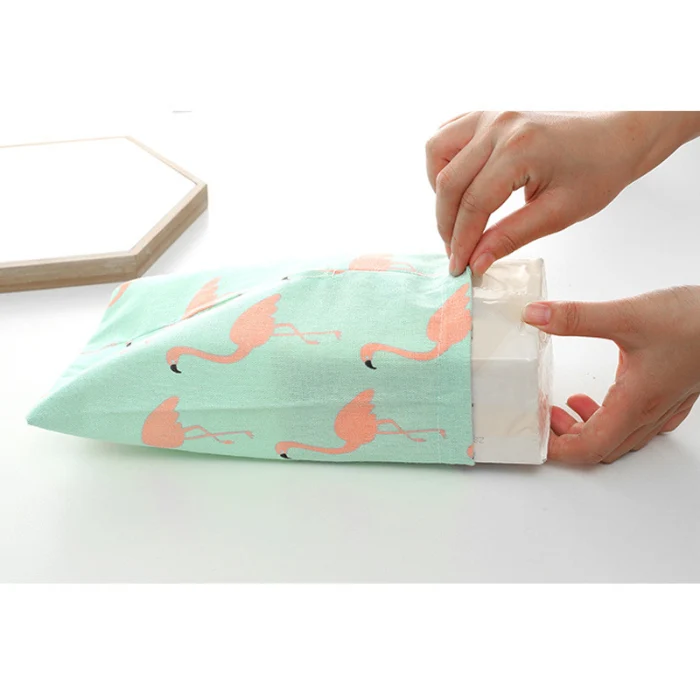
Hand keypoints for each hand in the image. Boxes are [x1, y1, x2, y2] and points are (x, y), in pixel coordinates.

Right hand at [425, 111, 699, 276]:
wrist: (619, 135)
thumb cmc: (599, 171)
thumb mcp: (558, 213)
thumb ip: (511, 237)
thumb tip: (476, 262)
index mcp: (521, 149)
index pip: (474, 204)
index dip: (461, 242)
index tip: (459, 268)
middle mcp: (499, 126)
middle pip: (449, 183)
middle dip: (447, 225)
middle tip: (456, 253)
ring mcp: (491, 115)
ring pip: (437, 152)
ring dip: (439, 190)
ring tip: (456, 216)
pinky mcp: (489, 114)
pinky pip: (446, 135)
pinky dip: (442, 162)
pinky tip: (458, 186)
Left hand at [522, 286, 699, 464]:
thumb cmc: (695, 321)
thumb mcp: (627, 315)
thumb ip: (576, 317)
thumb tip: (535, 317)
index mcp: (635, 404)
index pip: (589, 447)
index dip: (558, 449)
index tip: (535, 436)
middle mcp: (649, 413)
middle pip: (601, 447)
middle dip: (567, 438)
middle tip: (544, 417)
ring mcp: (663, 407)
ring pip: (619, 437)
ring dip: (588, 428)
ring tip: (566, 406)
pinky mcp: (671, 394)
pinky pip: (637, 423)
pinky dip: (610, 418)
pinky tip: (602, 397)